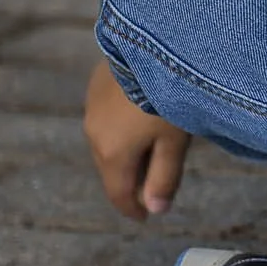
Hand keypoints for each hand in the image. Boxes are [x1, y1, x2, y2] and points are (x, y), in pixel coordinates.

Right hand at [83, 62, 191, 219]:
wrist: (150, 47)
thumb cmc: (170, 98)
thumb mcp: (175, 142)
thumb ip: (165, 177)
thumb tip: (156, 210)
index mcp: (113, 154)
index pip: (119, 193)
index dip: (133, 209)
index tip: (145, 218)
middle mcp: (95, 135)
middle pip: (112, 170)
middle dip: (130, 183)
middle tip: (151, 191)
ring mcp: (91, 110)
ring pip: (106, 145)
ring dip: (125, 156)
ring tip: (147, 159)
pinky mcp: (95, 88)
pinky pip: (106, 121)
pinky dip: (121, 132)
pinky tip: (138, 124)